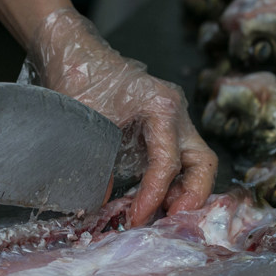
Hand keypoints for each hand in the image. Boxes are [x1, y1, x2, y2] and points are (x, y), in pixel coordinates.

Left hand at [25, 8, 216, 225]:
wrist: (73, 53)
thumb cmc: (78, 79)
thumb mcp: (84, 124)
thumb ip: (95, 163)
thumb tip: (105, 203)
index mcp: (161, 106)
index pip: (168, 163)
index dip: (154, 196)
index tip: (136, 218)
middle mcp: (175, 113)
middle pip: (202, 163)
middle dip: (191, 197)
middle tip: (169, 223)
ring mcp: (173, 121)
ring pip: (196, 164)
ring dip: (183, 193)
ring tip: (157, 216)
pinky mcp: (163, 129)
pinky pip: (178, 161)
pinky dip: (169, 184)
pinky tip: (149, 202)